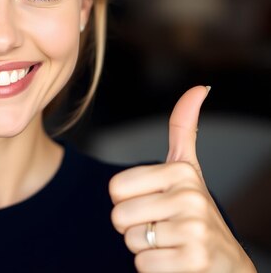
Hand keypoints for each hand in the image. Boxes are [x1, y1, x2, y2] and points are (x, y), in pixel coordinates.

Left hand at [109, 86, 256, 271]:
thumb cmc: (195, 214)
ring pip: (131, 242)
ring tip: (171, 245)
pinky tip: (176, 263)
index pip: (115, 188)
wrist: (226, 265)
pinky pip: (142, 266)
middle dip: (134, 228)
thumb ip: (185, 128)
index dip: (126, 202)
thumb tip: (200, 87)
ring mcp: (194, 230)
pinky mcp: (193, 261)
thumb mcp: (189, 169)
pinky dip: (153, 270)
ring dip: (144, 250)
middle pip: (119, 217)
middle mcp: (191, 197)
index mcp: (181, 172)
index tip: (153, 205)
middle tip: (162, 229)